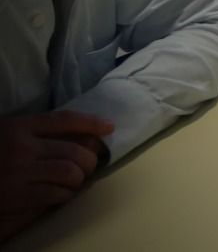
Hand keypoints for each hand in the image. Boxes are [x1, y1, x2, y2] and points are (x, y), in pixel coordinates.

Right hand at [0, 111, 112, 238]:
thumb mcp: (9, 132)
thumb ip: (37, 131)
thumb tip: (78, 135)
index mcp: (20, 127)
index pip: (65, 120)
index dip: (91, 122)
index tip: (109, 127)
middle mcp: (23, 147)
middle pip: (74, 150)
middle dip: (90, 160)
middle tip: (89, 164)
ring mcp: (20, 172)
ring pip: (70, 173)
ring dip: (79, 178)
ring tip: (76, 179)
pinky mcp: (17, 195)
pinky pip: (55, 194)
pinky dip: (65, 194)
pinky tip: (62, 193)